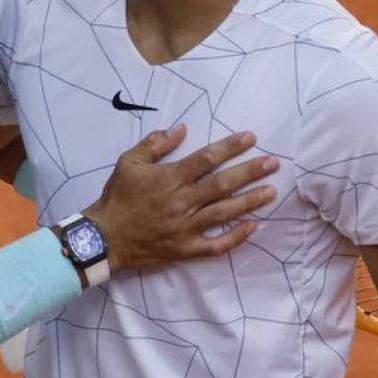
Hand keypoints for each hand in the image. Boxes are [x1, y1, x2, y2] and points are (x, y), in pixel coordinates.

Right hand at [86, 124, 277, 271]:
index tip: (250, 138)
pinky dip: (236, 237)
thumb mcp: (129, 162)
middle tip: (273, 163)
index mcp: (170, 178)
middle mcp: (183, 201)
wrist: (105, 237)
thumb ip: (155, 144)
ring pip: (225, 212)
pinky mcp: (185, 248)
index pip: (207, 158)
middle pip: (223, 184)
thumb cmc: (117, 197)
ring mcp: (186, 227)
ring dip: (250, 201)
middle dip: (250, 171)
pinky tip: (253, 227)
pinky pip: (216, 245)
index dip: (230, 147)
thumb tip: (180, 129)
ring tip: (271, 191)